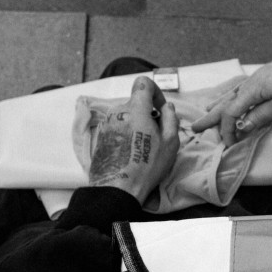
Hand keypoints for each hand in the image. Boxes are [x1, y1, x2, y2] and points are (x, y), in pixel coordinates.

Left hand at [88, 76, 178, 203]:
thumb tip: (166, 106)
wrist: (117, 188)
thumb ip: (171, 117)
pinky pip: (117, 128)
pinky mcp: (101, 136)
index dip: (155, 91)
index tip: (160, 108)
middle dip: (147, 114)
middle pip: (136, 103)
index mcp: (135, 108)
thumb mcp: (170, 142)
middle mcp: (118, 111)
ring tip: (143, 147)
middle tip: (156, 136)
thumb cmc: (147, 165)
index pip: (143, 83)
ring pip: (126, 116)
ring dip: (136, 125)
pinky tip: (131, 153)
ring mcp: (107, 124)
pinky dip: (126, 134)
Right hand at [191, 40, 271, 145]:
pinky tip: (237, 95)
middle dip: (212, 115)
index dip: (227, 129)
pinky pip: (245, 87)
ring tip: (208, 108)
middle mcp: (253, 80)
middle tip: (196, 126)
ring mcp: (262, 76)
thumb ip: (261, 116)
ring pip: (235, 91)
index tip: (228, 144)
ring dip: (221, 102)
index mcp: (254, 88)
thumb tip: (242, 125)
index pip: (232, 112)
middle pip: (227, 100)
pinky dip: (236, 95)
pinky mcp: (271, 74)